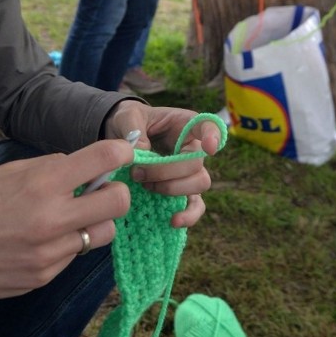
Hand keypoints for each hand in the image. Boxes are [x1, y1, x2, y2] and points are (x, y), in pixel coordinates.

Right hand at [0, 140, 133, 300]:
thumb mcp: (9, 172)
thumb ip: (50, 169)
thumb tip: (83, 168)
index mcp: (43, 182)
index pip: (104, 159)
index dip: (121, 152)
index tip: (121, 153)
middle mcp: (53, 218)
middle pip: (119, 202)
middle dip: (116, 192)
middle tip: (101, 191)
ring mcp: (51, 252)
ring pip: (102, 233)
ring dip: (94, 223)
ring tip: (69, 219)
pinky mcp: (44, 277)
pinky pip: (74, 256)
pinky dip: (66, 245)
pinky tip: (41, 241)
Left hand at [103, 101, 220, 229]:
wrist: (122, 138)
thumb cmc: (130, 122)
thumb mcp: (126, 115)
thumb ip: (134, 128)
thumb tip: (144, 153)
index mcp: (185, 124)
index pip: (208, 126)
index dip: (213, 136)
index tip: (209, 148)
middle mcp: (193, 149)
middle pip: (196, 165)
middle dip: (166, 171)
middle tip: (137, 172)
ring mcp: (189, 172)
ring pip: (199, 185)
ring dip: (171, 189)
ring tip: (145, 186)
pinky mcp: (181, 191)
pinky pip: (195, 207)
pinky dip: (188, 216)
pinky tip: (173, 221)